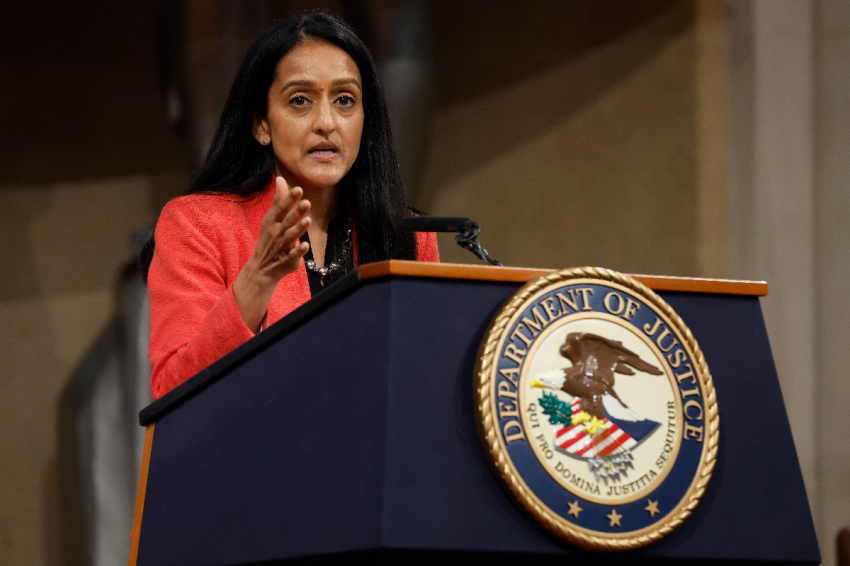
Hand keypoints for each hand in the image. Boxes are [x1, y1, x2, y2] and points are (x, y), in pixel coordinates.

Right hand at [234, 177, 310, 330]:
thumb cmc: (269, 239)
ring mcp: (281, 247)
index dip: (289, 199)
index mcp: (272, 222)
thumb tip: (281, 178)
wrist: (261, 268)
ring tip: (308, 221)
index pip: (280, 208)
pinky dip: (299, 251)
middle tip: (307, 203)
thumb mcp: (271, 218)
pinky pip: (293, 255)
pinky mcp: (287, 260)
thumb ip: (278, 200)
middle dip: (296, 212)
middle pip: (287, 221)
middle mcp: (276, 233)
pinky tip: (306, 245)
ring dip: (298, 229)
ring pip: (290, 237)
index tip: (298, 189)